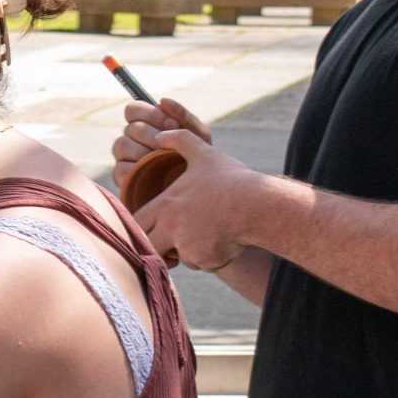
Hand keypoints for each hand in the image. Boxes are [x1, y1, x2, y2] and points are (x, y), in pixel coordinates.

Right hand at [111, 97, 212, 189]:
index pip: (133, 109)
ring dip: (144, 151)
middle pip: (130, 127)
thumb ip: (183, 115)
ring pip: (121, 145)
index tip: (170, 124)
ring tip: (162, 160)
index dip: (149, 113)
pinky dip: (137, 169)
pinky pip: (121, 168)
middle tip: (171, 145)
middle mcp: (133, 140)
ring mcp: (125, 159)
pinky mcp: (123, 179)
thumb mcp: (199, 136)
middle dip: (152, 134)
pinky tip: (153, 173)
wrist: (199, 192)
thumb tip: (162, 100)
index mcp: (148, 125)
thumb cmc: (199, 161)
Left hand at [132, 128, 260, 271]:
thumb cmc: (234, 180)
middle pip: (148, 244)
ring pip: (175, 256)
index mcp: (165, 205)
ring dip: (186, 252)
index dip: (143, 226)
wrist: (261, 205)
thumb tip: (160, 133)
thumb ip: (180, 141)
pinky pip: (198, 264)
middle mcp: (170, 227)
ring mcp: (185, 245)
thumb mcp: (205, 155)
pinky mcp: (202, 259)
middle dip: (158, 244)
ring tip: (207, 235)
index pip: (136, 222)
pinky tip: (223, 242)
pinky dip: (207, 258)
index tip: (156, 225)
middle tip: (177, 238)